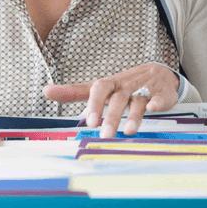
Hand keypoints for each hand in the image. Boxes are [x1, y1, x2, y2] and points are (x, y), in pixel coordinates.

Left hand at [42, 63, 179, 138]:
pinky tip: (153, 109)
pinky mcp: (160, 95)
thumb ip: (74, 92)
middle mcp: (124, 87)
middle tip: (104, 134)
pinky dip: (157, 103)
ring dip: (133, 116)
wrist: (156, 73)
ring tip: (128, 132)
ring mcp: (143, 90)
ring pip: (138, 101)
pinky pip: (159, 98)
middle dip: (111, 116)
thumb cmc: (121, 85)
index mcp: (108, 85)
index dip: (94, 104)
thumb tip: (46, 91)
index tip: (89, 121)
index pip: (98, 90)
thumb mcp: (98, 87)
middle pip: (117, 99)